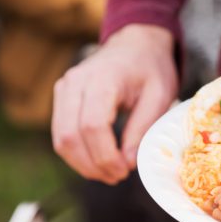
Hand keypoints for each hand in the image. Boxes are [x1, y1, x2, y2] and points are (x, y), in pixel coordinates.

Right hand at [52, 24, 177, 183]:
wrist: (134, 44)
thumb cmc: (150, 69)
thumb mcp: (159, 97)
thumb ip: (142, 129)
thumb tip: (126, 163)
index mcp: (102, 79)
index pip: (92, 125)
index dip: (106, 155)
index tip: (125, 170)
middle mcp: (75, 82)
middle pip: (71, 136)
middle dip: (94, 165)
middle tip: (118, 177)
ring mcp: (64, 89)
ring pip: (61, 139)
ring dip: (82, 164)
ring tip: (109, 174)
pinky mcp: (61, 98)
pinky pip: (60, 134)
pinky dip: (77, 154)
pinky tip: (98, 162)